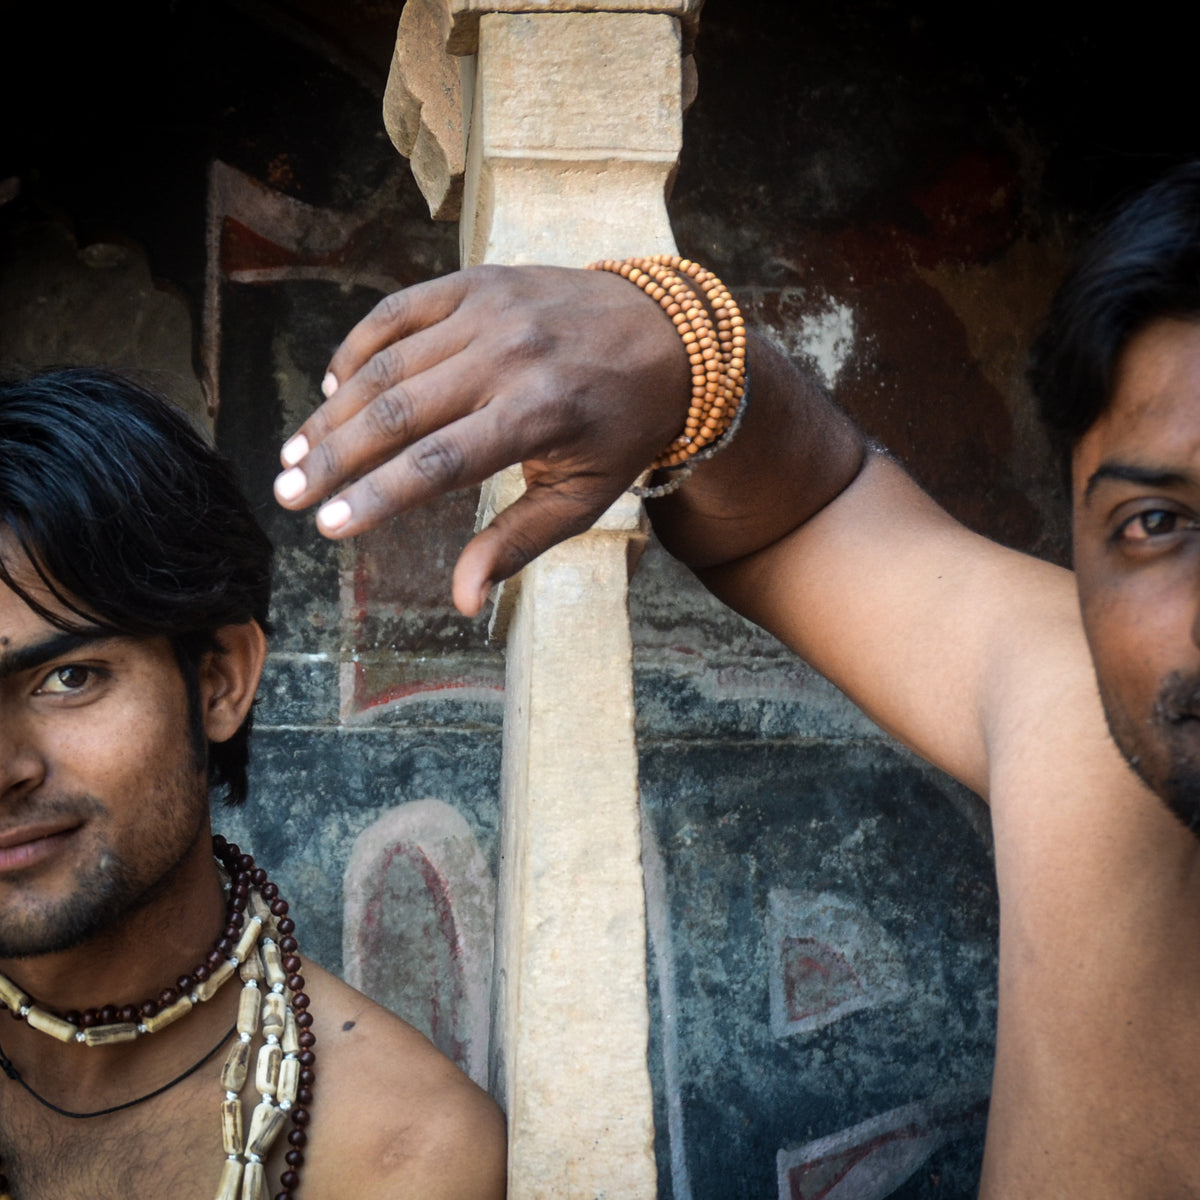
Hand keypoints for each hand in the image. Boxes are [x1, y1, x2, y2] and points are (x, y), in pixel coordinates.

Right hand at [273, 264, 689, 615]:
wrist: (671, 337)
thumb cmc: (623, 429)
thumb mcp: (586, 496)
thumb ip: (518, 543)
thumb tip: (461, 601)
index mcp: (540, 415)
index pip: (438, 463)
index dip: (377, 496)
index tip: (328, 525)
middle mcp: (508, 355)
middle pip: (398, 411)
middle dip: (333, 456)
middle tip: (288, 493)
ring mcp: (489, 311)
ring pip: (387, 362)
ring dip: (332, 410)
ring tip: (295, 452)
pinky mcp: (477, 282)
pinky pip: (397, 312)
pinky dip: (357, 348)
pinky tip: (333, 388)